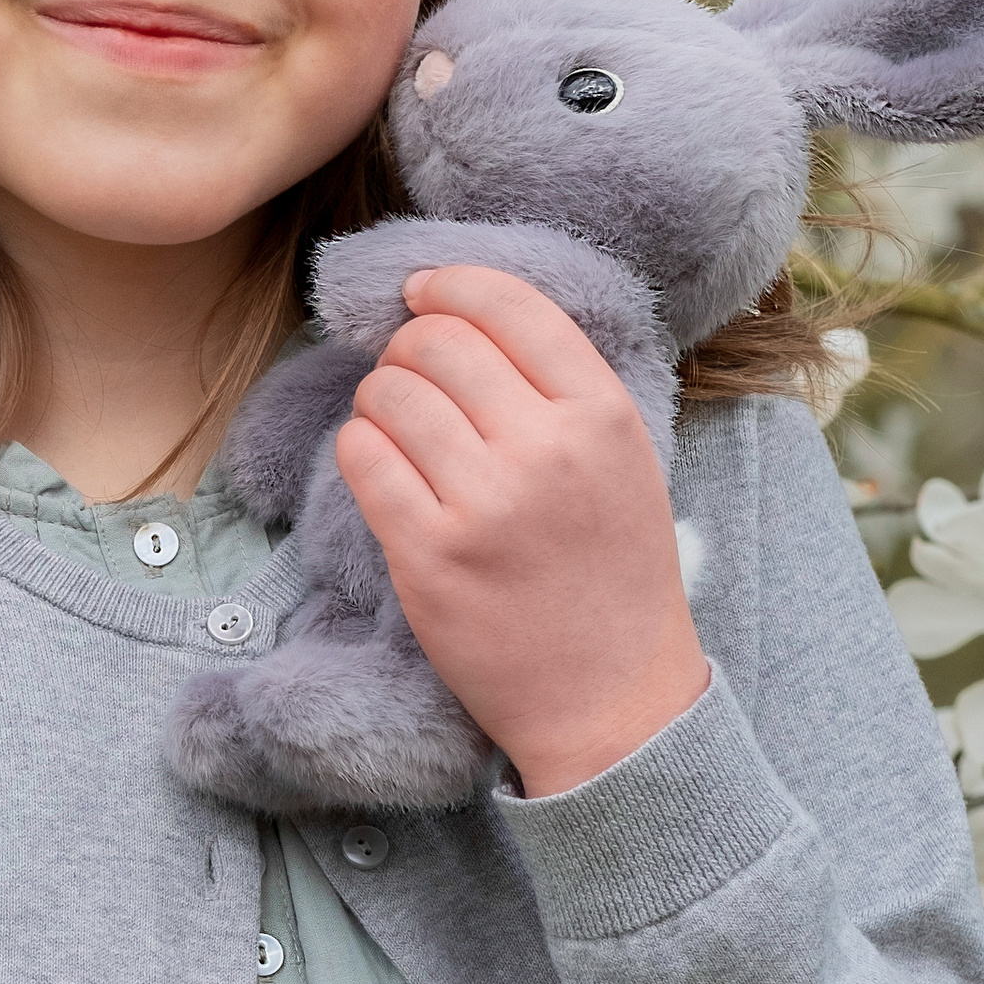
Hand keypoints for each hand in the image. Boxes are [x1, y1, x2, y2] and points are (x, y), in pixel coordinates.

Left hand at [332, 264, 707, 797]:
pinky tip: (380, 467)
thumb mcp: (624, 461)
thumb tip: (463, 312)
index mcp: (602, 416)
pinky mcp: (429, 554)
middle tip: (408, 376)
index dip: (450, 285)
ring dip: (379, 400)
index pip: (510, 305)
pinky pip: (362, 456)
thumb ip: (562, 389)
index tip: (421, 293)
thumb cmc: (611, 573)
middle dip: (407, 347)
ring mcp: (484, 504)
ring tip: (398, 429)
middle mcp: (546, 450)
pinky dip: (359, 448)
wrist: (610, 698)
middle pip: (438, 342)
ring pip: (390, 393)